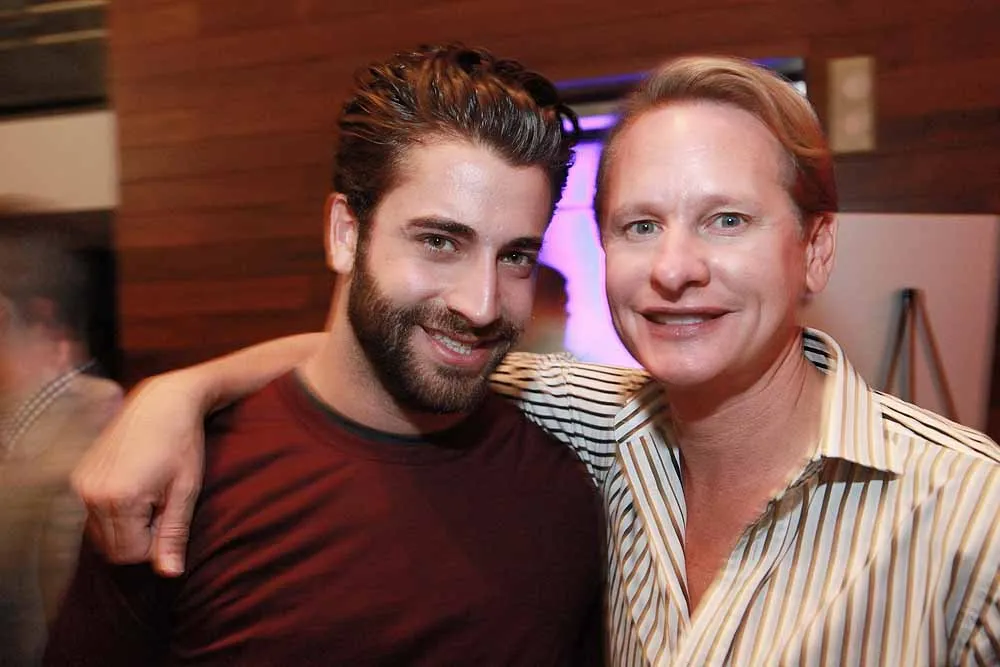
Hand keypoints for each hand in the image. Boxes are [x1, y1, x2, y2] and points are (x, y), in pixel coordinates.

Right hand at [71, 373, 205, 576]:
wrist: (163, 401)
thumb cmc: (182, 443)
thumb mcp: (186, 490)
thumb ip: (174, 534)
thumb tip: (170, 574)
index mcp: (119, 499)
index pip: (131, 554)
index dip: (156, 542)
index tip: (169, 512)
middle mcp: (90, 494)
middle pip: (113, 547)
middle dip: (140, 535)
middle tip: (161, 503)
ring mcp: (79, 484)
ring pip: (100, 534)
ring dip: (126, 525)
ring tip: (149, 493)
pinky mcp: (76, 477)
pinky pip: (91, 515)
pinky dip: (113, 512)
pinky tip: (133, 487)